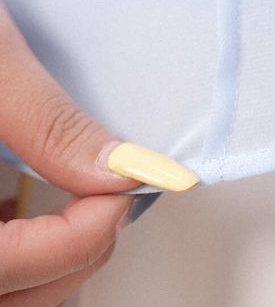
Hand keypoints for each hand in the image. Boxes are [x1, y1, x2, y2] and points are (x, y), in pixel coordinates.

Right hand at [0, 0, 138, 304]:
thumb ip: (48, 122)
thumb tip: (123, 168)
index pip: (0, 270)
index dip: (73, 242)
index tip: (120, 191)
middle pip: (4, 292)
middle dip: (68, 256)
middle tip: (110, 195)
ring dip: (42, 260)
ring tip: (80, 203)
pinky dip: (13, 246)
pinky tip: (31, 200)